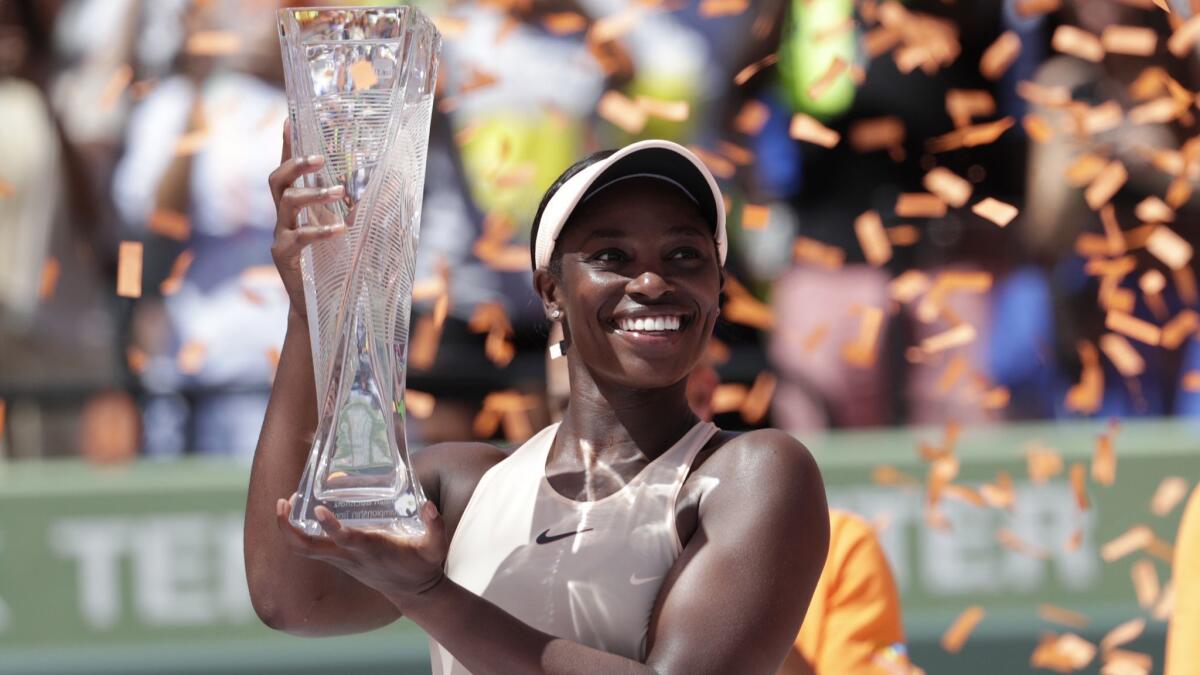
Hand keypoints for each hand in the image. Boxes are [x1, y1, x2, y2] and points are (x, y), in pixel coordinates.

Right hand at [268, 120, 346, 320]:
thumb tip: (386, 182)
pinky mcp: (284, 256)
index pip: (289, 169)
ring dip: (314, 194)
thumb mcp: (344, 229)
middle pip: (277, 179)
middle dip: (296, 164)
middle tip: (321, 159)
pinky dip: (320, 230)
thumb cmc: (333, 264)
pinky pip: (298, 236)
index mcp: (296, 207)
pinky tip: (340, 230)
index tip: (290, 117)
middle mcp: (283, 217)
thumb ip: (353, 207)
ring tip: (340, 192)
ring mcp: (280, 235)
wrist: (319, 305)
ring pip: (286, 202)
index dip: (288, 144)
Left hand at [274, 495, 448, 605]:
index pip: (345, 540)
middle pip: (307, 548)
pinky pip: (310, 548)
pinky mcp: (339, 559)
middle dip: (288, 528)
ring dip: (288, 529)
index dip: (330, 526)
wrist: (414, 593)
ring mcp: (341, 560)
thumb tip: (429, 505)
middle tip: (283, 502)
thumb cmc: (423, 566)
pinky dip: (299, 532)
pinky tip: (300, 512)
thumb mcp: (435, 547)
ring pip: (304, 549)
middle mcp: (350, 556)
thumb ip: (436, 525)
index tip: (319, 509)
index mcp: (372, 550)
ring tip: (285, 503)